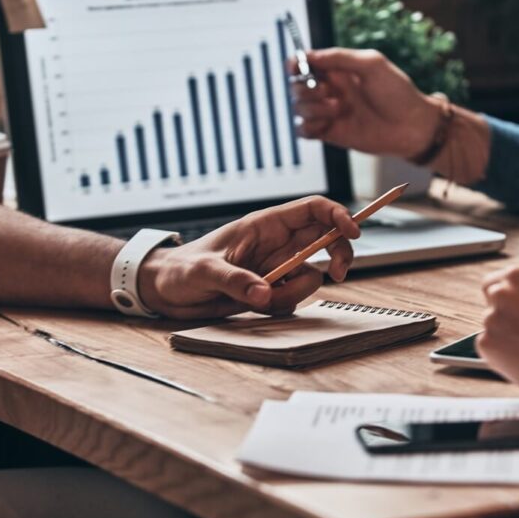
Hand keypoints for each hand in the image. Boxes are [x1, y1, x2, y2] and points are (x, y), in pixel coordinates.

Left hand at [137, 196, 358, 318]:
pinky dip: (279, 307)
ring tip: (258, 299)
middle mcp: (275, 244)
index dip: (338, 216)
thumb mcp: (203, 272)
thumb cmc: (180, 270)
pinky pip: (292, 299)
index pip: (313, 209)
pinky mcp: (270, 291)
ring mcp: (275, 268)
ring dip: (294, 292)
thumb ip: (234, 281)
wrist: (165, 292)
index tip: (353, 232)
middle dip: (338, 254)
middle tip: (338, 273)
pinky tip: (252, 307)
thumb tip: (263, 294)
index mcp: (264, 225)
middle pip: (326, 239)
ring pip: (310, 276)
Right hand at [290, 48, 442, 158]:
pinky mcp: (329, 133)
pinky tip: (326, 125)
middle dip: (306, 88)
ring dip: (313, 108)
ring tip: (338, 109)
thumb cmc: (397, 93)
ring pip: (298, 108)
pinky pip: (303, 130)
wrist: (411, 127)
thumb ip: (340, 57)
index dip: (295, 64)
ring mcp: (328, 112)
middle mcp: (330, 90)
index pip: (304, 63)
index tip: (296, 68)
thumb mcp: (372, 64)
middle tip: (328, 92)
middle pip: (296, 86)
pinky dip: (308, 127)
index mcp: (338, 70)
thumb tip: (310, 55)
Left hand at [476, 268, 518, 400]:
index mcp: (517, 277)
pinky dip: (499, 351)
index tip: (508, 305)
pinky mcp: (484, 342)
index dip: (503, 295)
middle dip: (502, 312)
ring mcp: (489, 318)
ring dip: (503, 334)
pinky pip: (488, 345)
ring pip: (491, 325)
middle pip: (490, 301)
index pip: (493, 281)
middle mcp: (499, 294)